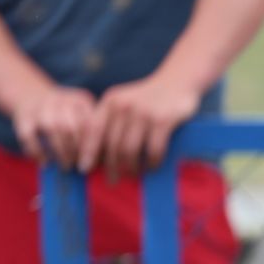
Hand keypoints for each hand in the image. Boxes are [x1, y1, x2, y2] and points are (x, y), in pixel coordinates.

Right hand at [12, 85, 96, 167]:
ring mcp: (41, 105)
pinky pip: (28, 135)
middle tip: (78, 167)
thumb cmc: (67, 118)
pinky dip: (37, 151)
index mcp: (81, 100)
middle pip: (69, 127)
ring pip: (50, 128)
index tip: (91, 164)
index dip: (90, 147)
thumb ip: (94, 137)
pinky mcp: (23, 114)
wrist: (32, 96)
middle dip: (74, 151)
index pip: (89, 124)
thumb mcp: (83, 119)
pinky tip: (45, 163)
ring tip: (66, 167)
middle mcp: (61, 99)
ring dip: (59, 151)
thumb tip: (106, 163)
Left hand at [80, 74, 200, 175]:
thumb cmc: (150, 98)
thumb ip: (113, 120)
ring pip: (130, 150)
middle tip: (112, 181)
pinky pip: (153, 149)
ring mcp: (143, 113)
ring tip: (133, 175)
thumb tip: (102, 153)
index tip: (84, 168)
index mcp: (111, 101)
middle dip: (111, 166)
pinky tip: (153, 167)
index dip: (88, 151)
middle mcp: (124, 106)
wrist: (178, 82)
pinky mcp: (162, 121)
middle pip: (112, 144)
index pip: (94, 129)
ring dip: (131, 167)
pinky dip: (152, 162)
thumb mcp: (126, 102)